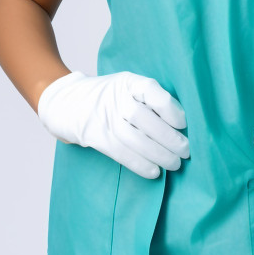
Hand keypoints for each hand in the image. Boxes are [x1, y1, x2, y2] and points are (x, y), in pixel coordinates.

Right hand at [36, 70, 190, 179]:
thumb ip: (149, 99)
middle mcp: (115, 97)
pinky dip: (139, 164)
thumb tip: (181, 123)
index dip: (170, 108)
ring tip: (175, 164)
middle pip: (144, 119)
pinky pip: (119, 152)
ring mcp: (103, 117)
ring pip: (133, 139)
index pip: (151, 91)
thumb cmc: (108, 96)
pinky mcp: (94, 136)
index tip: (185, 123)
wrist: (67, 102)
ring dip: (157, 154)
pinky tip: (154, 172)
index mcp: (128, 81)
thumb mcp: (126, 87)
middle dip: (168, 137)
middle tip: (186, 150)